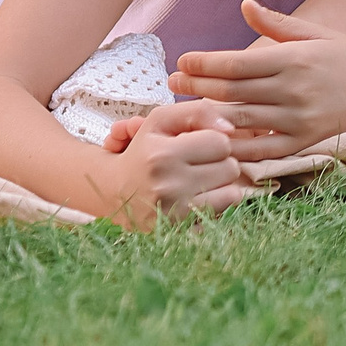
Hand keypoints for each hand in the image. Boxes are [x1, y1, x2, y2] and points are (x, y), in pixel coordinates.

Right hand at [103, 96, 259, 226]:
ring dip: (221, 186)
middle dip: (220, 163)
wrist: (113, 190)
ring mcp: (174, 214)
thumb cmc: (144, 149)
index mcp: (162, 155)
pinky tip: (197, 199)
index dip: (214, 140)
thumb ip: (198, 112)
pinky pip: (221, 216)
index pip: (221, 142)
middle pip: (231, 168)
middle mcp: (167, 186)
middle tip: (199, 164)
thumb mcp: (162, 120)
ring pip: (232, 194)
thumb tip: (230, 128)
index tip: (199, 145)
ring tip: (200, 180)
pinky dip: (214, 207)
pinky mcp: (180, 233)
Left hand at [164, 0, 345, 160]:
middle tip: (171, 83)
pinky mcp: (304, 143)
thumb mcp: (319, 35)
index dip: (204, 63)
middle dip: (196, 87)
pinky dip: (235, 147)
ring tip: (182, 111)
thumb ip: (278, 25)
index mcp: (295, 59)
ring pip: (240, 120)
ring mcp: (298, 119)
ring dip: (206, 116)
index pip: (236, 63)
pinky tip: (214, 141)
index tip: (182, 61)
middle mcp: (294, 89)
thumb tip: (245, 6)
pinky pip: (261, 150)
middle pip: (231, 91)